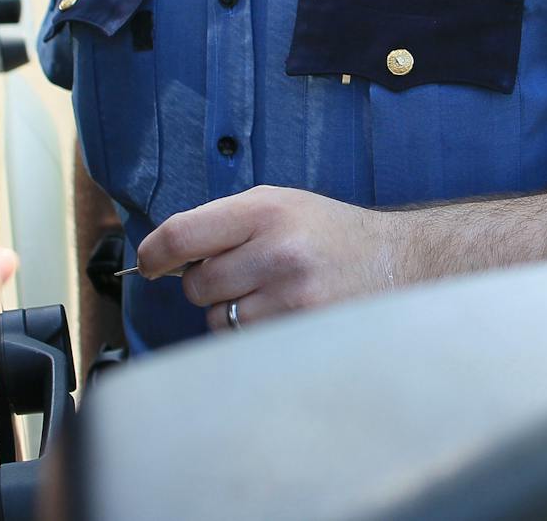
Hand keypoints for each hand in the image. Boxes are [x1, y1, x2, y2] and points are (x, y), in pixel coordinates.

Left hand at [136, 186, 397, 330]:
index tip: (147, 265)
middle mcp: (276, 252)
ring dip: (232, 313)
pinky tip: (283, 315)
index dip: (153, 254)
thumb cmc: (329, 233)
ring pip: (220, 320)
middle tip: (242, 274)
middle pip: (197, 285)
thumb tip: (164, 253)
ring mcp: (291, 298)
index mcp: (263, 211)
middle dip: (208, 284)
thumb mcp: (279, 204)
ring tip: (270, 294)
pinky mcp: (303, 333)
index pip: (181, 234)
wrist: (398, 262)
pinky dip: (254, 335)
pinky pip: (247, 343)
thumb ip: (224, 222)